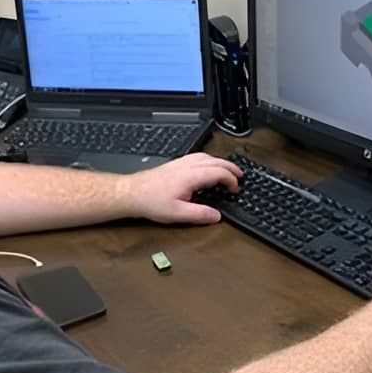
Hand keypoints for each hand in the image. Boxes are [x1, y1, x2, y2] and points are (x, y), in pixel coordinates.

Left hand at [125, 153, 242, 224]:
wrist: (132, 193)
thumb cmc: (151, 201)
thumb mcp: (178, 214)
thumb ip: (199, 215)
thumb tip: (216, 216)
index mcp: (191, 176)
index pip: (219, 172)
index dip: (231, 180)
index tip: (235, 189)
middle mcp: (187, 166)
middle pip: (215, 160)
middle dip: (230, 167)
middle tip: (239, 176)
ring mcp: (180, 163)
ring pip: (206, 156)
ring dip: (220, 162)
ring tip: (228, 170)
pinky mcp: (175, 164)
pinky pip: (197, 157)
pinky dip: (209, 161)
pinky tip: (207, 167)